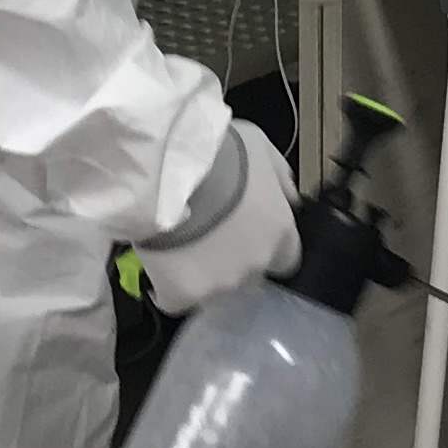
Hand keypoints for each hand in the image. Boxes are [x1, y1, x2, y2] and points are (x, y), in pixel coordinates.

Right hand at [134, 119, 300, 312]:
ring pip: (214, 290)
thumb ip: (280, 179)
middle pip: (250, 277)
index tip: (244, 236)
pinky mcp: (182, 295)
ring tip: (178, 247)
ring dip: (202, 275)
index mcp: (280, 232)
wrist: (168, 169)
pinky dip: (167, 286)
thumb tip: (288, 197)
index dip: (265, 249)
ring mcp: (220, 284)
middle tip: (206, 237)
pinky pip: (175, 299)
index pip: (286, 259)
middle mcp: (255, 264)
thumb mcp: (261, 148)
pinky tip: (159, 265)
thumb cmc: (215, 151)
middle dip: (233, 262)